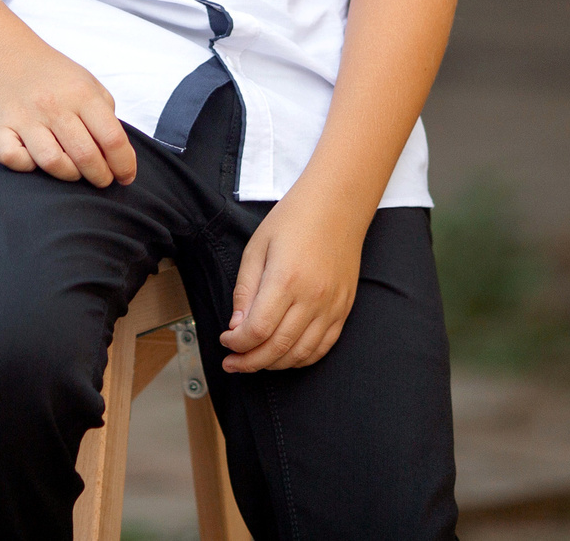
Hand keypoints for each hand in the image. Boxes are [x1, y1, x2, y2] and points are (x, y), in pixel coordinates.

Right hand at [0, 38, 136, 187]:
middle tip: (102, 179)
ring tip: (73, 171)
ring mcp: (24, 117)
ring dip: (68, 174)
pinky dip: (25, 165)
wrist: (5, 54)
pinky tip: (34, 160)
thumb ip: (105, 114)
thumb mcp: (88, 83)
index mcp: (81, 94)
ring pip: (52, 162)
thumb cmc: (52, 75)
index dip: (124, 165)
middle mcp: (53, 105)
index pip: (113, 138)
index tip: (125, 177)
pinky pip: (12, 158)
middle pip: (86, 155)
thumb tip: (119, 153)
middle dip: (100, 176)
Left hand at [217, 185, 368, 371]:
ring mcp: (332, 306)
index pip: (257, 331)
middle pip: (278, 348)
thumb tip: (236, 327)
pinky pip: (324, 347)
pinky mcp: (344, 309)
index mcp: (285, 280)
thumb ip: (245, 290)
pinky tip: (284, 356)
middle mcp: (312, 298)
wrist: (337, 205)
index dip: (236, 344)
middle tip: (232, 362)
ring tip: (255, 360)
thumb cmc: (293, 220)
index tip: (225, 341)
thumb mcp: (257, 248)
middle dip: (249, 362)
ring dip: (274, 364)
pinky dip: (302, 359)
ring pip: (301, 354)